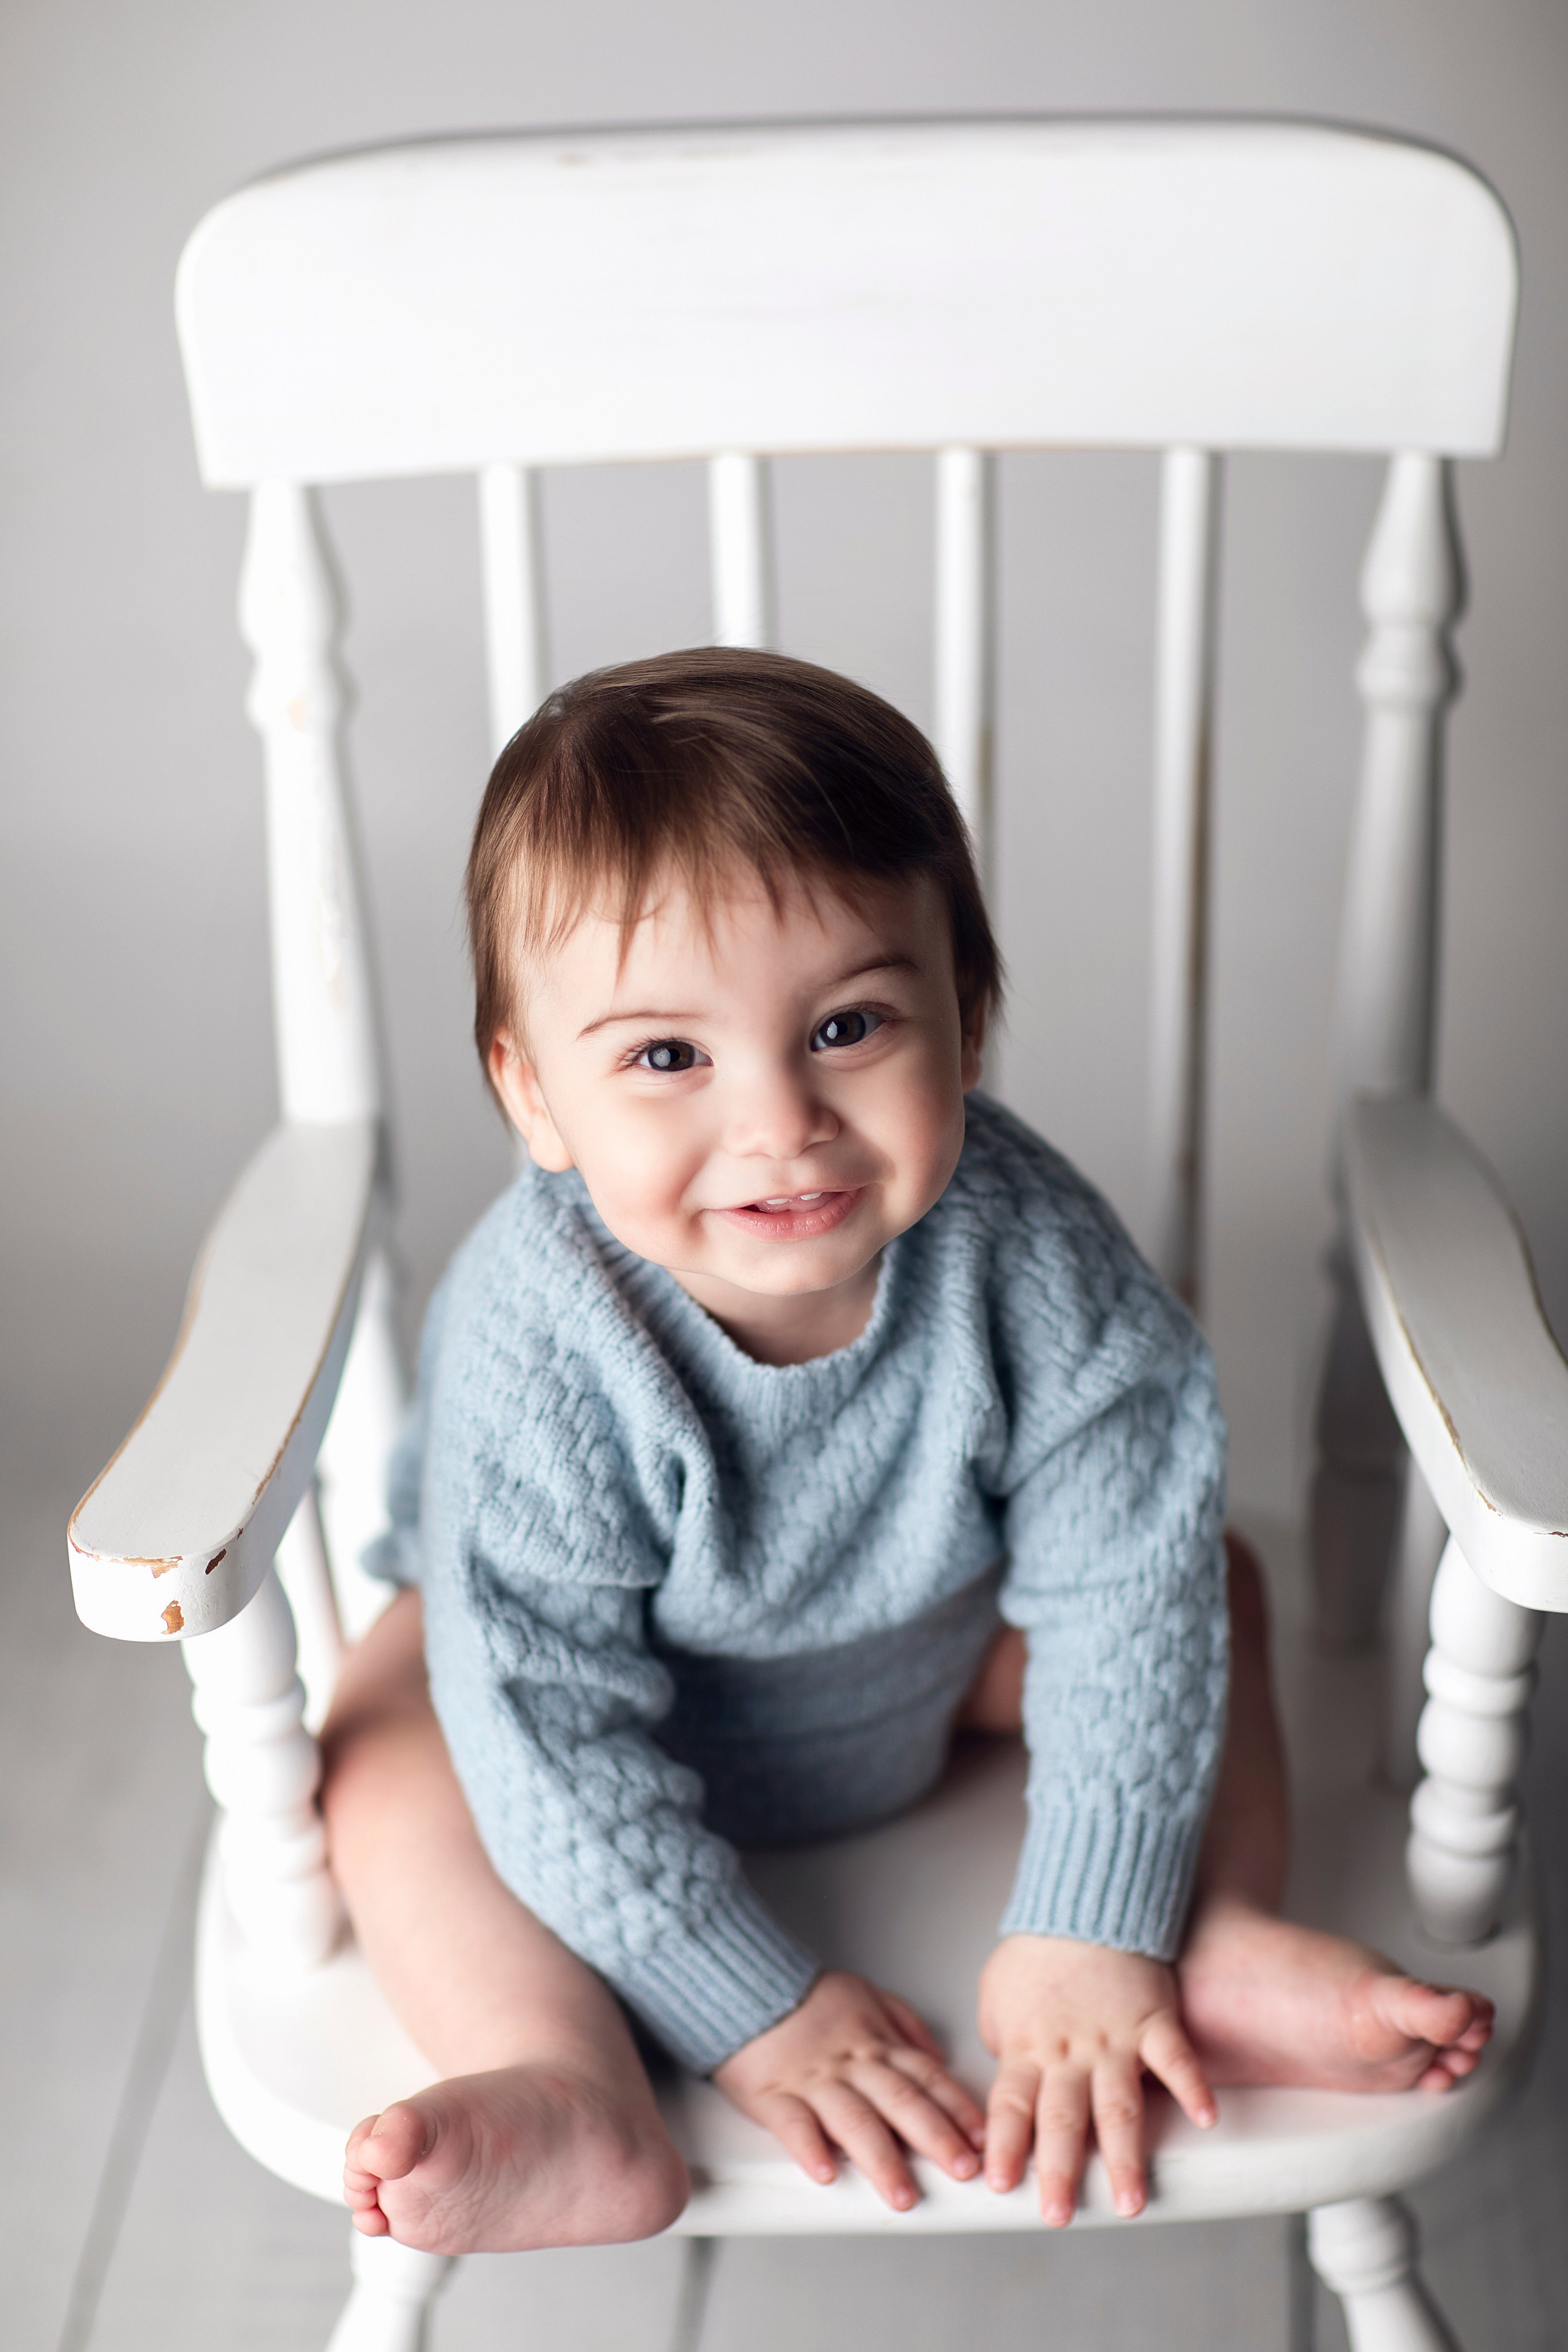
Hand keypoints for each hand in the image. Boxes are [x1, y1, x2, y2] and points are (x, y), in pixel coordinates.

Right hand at [713, 1970, 986, 2210]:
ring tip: (902, 2193)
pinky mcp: (772, 2094)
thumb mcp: (865, 1994)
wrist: (744, 1985)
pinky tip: (825, 2171)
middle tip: (962, 2169)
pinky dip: (809, 2148)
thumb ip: (905, 2025)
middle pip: (900, 2101)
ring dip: (881, 2159)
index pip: (926, 2078)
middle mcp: (851, 2063)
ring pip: (853, 2119)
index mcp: (875, 2042)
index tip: (983, 2139)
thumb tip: (940, 2058)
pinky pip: (793, 2123)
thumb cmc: (807, 1999)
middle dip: (935, 2138)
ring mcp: (813, 2080)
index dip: (957, 2109)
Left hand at [977, 1934, 1216, 2225]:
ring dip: (1124, 2156)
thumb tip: (1008, 2088)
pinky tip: (1206, 2119)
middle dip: (1058, 2170)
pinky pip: (1175, 2055)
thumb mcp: (997, 1997)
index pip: (1010, 2106)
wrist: (1083, 1900)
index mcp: (1027, 2046)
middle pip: (1061, 2119)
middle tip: (1058, 2215)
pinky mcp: (1153, 2019)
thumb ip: (1002, 2046)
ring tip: (1130, 2202)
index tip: (1000, 2186)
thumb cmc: (1037, 1952)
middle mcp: (1070, 2051)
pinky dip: (1192, 2086)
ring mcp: (1114, 2037)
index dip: (1005, 2147)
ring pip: (1118, 2104)